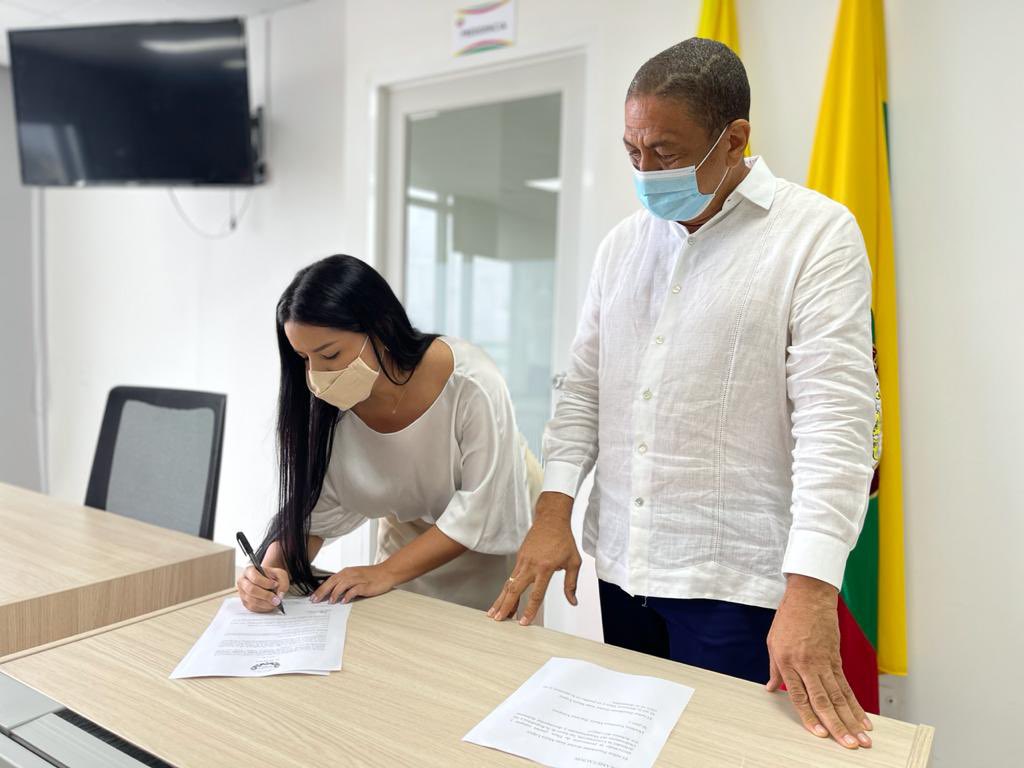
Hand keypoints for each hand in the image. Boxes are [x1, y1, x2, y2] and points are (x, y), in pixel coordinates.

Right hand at [236, 565, 288, 612]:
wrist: (268, 581)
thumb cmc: (272, 577)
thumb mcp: (280, 574)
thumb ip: (282, 582)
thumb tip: (279, 594)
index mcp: (249, 570)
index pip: (255, 577)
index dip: (266, 583)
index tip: (275, 585)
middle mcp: (243, 581)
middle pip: (251, 590)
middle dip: (266, 595)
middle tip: (277, 599)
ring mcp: (242, 593)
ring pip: (252, 600)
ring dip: (265, 603)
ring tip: (275, 602)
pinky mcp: (245, 602)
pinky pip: (252, 607)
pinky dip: (263, 608)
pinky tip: (270, 605)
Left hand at [310, 563, 396, 603]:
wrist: (386, 572)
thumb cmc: (371, 576)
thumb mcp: (355, 577)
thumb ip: (344, 583)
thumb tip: (331, 593)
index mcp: (347, 572)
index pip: (330, 579)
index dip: (321, 588)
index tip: (313, 596)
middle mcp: (351, 574)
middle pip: (333, 581)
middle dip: (323, 591)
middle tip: (315, 600)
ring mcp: (358, 579)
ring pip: (342, 584)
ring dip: (335, 593)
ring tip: (330, 601)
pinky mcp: (366, 585)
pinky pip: (355, 590)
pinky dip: (348, 595)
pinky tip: (344, 600)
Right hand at [487, 492, 580, 624]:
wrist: (551, 520)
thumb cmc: (563, 539)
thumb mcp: (574, 562)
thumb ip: (571, 584)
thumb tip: (572, 601)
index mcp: (545, 568)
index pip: (536, 594)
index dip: (529, 610)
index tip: (524, 622)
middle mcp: (531, 566)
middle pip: (515, 590)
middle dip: (506, 606)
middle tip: (499, 619)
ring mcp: (523, 561)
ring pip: (509, 584)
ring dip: (501, 599)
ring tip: (494, 613)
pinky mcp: (519, 558)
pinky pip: (511, 576)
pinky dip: (505, 589)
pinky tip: (502, 598)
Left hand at [766, 574, 872, 748]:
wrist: (809, 596)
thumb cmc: (788, 618)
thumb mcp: (773, 642)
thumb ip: (774, 668)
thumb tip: (770, 688)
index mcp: (787, 662)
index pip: (799, 696)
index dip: (810, 717)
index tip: (820, 735)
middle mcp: (807, 665)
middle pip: (824, 700)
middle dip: (838, 726)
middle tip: (850, 745)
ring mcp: (824, 662)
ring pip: (839, 696)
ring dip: (852, 720)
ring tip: (863, 739)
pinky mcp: (836, 659)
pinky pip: (846, 685)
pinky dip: (855, 704)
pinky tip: (863, 718)